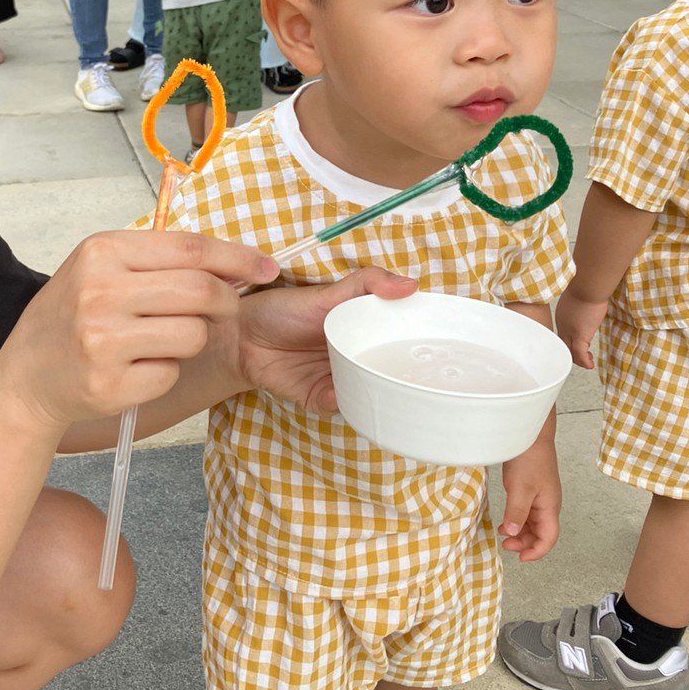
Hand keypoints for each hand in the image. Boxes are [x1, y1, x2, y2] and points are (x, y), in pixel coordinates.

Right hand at [0, 231, 280, 430]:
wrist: (26, 375)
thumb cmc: (72, 316)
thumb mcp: (100, 268)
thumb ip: (157, 260)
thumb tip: (233, 264)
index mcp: (102, 252)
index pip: (190, 248)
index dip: (237, 258)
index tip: (267, 267)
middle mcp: (100, 292)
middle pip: (201, 291)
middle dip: (226, 302)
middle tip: (223, 309)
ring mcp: (103, 341)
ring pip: (193, 335)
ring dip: (191, 340)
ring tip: (157, 340)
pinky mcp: (110, 384)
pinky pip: (171, 373)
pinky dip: (164, 372)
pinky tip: (135, 368)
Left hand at [235, 268, 418, 412]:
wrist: (241, 335)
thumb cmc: (284, 308)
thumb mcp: (329, 292)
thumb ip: (368, 284)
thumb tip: (411, 284)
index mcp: (367, 331)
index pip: (403, 342)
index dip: (424, 347)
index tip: (447, 348)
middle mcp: (358, 358)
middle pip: (391, 372)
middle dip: (407, 376)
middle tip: (424, 375)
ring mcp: (341, 379)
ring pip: (371, 392)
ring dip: (379, 393)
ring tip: (389, 387)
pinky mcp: (321, 398)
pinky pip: (341, 405)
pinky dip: (344, 401)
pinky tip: (343, 392)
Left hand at [499, 426, 561, 560]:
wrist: (529, 435)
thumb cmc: (530, 458)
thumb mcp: (520, 489)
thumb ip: (517, 513)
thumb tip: (512, 534)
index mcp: (550, 507)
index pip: (549, 538)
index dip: (537, 551)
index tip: (521, 558)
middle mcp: (548, 504)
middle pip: (541, 533)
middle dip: (525, 543)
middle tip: (506, 546)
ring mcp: (540, 497)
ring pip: (533, 524)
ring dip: (520, 532)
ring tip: (503, 535)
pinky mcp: (531, 489)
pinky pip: (527, 512)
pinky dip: (517, 520)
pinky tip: (505, 521)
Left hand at [555, 289, 606, 368]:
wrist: (587, 287)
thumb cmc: (585, 287)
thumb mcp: (577, 297)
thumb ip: (577, 305)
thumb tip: (584, 304)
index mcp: (561, 316)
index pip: (562, 334)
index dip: (568, 342)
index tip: (575, 345)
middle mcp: (562, 326)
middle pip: (564, 345)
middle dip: (572, 353)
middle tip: (582, 357)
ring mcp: (570, 331)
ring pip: (571, 351)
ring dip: (579, 359)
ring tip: (587, 362)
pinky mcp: (581, 335)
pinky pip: (580, 353)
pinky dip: (584, 361)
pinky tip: (590, 364)